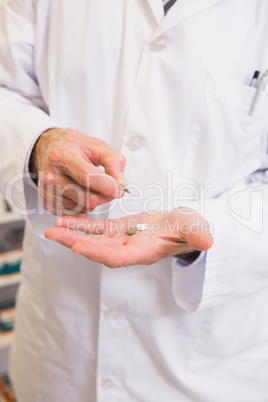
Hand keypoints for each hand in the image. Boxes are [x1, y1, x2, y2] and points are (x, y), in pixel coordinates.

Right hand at [29, 128, 126, 215]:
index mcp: (63, 156)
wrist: (49, 149)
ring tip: (91, 186)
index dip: (107, 186)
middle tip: (109, 187)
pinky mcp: (48, 204)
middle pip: (87, 198)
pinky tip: (81, 192)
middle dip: (104, 195)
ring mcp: (48, 192)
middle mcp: (51, 176)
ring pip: (84, 208)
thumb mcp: (97, 146)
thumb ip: (113, 161)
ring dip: (94, 200)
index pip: (87, 177)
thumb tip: (122, 183)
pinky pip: (76, 213)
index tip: (119, 189)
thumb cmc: (73, 147)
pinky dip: (84, 206)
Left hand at [45, 209, 213, 267]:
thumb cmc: (192, 228)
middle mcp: (131, 249)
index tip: (79, 247)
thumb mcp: (197, 228)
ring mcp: (124, 240)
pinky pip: (98, 229)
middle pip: (100, 249)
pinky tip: (67, 220)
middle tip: (53, 234)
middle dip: (76, 243)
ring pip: (95, 239)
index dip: (100, 253)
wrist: (185, 226)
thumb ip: (198, 234)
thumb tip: (208, 240)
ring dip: (74, 234)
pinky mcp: (120, 230)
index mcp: (146, 251)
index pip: (120, 256)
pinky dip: (83, 225)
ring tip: (53, 227)